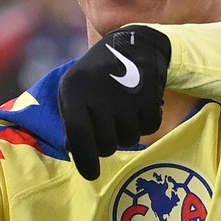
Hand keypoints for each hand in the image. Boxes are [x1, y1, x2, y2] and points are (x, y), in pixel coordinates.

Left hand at [57, 26, 169, 180]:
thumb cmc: (96, 75)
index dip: (85, 160)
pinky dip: (145, 123)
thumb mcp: (73, 89)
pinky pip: (149, 128)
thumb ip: (71, 118)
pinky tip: (138, 108)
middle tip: (108, 128)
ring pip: (129, 139)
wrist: (132, 45)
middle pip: (106, 144)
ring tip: (122, 113)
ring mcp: (126, 96)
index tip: (91, 175)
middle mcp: (100, 94)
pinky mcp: (149, 96)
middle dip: (107, 144)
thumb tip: (75, 150)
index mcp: (75, 92)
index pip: (79, 137)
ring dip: (126, 133)